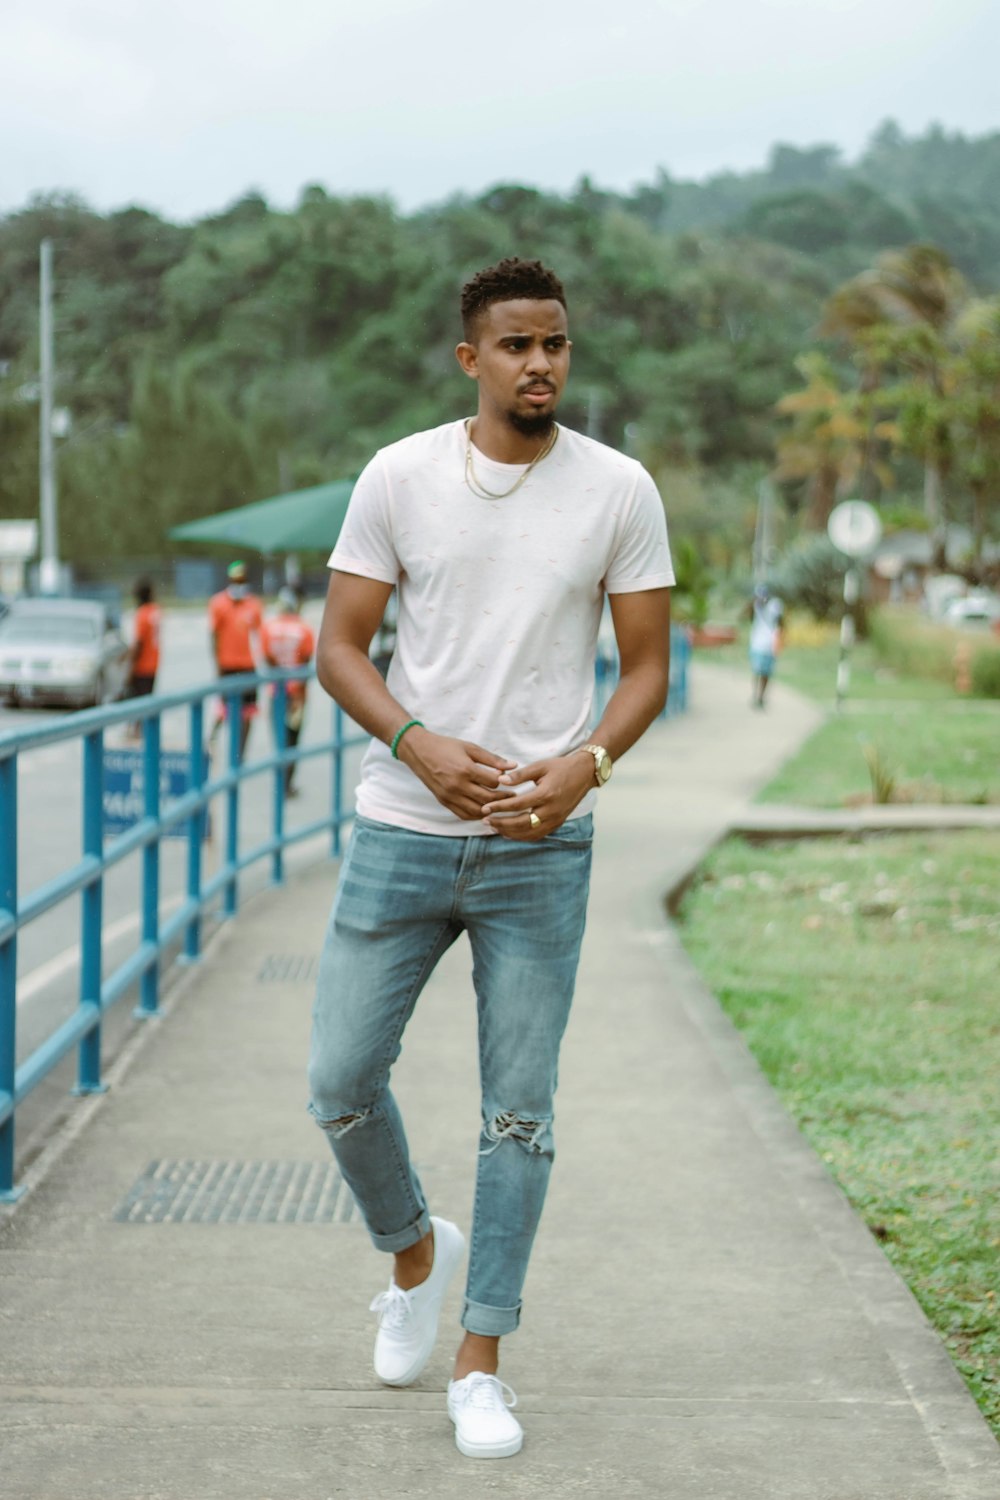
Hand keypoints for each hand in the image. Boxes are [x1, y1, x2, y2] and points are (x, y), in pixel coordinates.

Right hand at [397, 727, 515, 819]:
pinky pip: (463, 815)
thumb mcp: (470, 747)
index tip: (508, 779)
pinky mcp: (444, 802)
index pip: (493, 782)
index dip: (504, 781)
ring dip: (490, 809)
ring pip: (476, 811)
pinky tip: (483, 809)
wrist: (419, 751)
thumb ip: (492, 758)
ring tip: (499, 804)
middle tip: (512, 795)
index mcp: (465, 769)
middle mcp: (457, 785)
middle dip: (502, 798)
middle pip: (487, 798)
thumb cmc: (445, 746)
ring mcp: (450, 796)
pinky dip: (475, 815)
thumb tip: (514, 765)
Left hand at [481, 752, 594, 840]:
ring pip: (529, 833)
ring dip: (510, 832)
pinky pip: (538, 834)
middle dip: (501, 823)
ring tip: (495, 827)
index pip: (517, 805)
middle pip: (521, 823)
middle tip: (486, 821)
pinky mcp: (558, 823)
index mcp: (546, 794)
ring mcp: (555, 819)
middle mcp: (551, 810)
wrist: (584, 774)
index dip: (499, 808)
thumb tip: (500, 779)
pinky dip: (523, 836)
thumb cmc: (561, 767)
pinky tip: (510, 833)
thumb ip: (520, 774)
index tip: (485, 808)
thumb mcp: (540, 766)